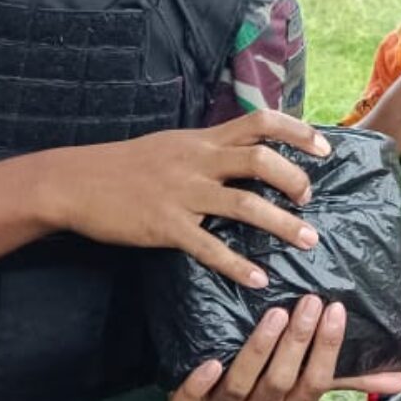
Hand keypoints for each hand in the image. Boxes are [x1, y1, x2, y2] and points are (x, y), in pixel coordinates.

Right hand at [42, 109, 327, 286]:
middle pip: (260, 160)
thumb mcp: (173, 144)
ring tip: (308, 240)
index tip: (325, 148)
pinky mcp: (165, 225)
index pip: (260, 122)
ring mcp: (182, 193)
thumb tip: (247, 152)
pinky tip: (258, 279)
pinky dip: (237, 265)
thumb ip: (210, 148)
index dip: (298, 132)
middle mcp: (198, 161)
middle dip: (294, 179)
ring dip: (281, 223)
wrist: (74, 182)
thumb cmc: (126, 165)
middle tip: (310, 199)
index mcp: (203, 139)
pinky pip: (209, 247)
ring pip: (244, 205)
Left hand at [166, 294, 400, 400]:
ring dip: (258, 350)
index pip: (315, 383)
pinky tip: (210, 361)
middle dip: (297, 342)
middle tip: (307, 301)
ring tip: (274, 314)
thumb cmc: (261, 398)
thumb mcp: (302, 390)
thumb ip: (345, 379)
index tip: (336, 309)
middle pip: (280, 382)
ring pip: (241, 386)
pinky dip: (200, 384)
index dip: (326, 348)